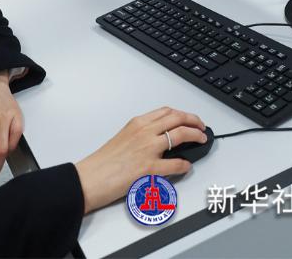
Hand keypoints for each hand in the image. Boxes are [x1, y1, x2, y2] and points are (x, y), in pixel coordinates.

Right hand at [74, 107, 206, 214]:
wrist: (89, 179)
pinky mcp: (149, 168)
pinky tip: (186, 166)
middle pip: (178, 119)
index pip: (167, 111)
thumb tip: (159, 137)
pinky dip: (184, 165)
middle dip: (194, 121)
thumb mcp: (123, 137)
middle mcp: (145, 132)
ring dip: (195, 136)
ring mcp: (148, 149)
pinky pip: (175, 164)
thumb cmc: (102, 162)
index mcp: (138, 123)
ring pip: (181, 134)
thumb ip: (141, 133)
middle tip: (201, 127)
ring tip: (201, 140)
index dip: (182, 114)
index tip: (189, 118)